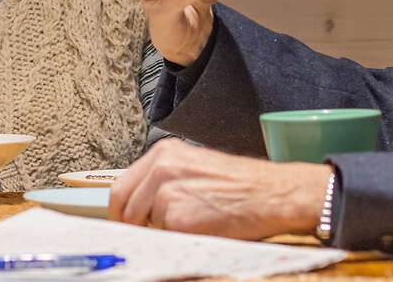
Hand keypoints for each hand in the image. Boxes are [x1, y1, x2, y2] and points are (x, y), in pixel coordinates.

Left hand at [109, 138, 327, 237]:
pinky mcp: (176, 217)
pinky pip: (164, 237)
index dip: (120, 210)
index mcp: (164, 152)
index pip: (122, 186)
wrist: (272, 194)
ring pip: (145, 223)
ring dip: (162, 230)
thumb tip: (140, 205)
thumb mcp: (196, 168)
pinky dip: (178, 239)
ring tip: (194, 222)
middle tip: (150, 233)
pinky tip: (202, 228)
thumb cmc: (242, 186)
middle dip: (134, 224)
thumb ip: (165, 181)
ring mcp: (167, 192)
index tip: (123, 223)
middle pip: (124, 206)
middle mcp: (161, 167)